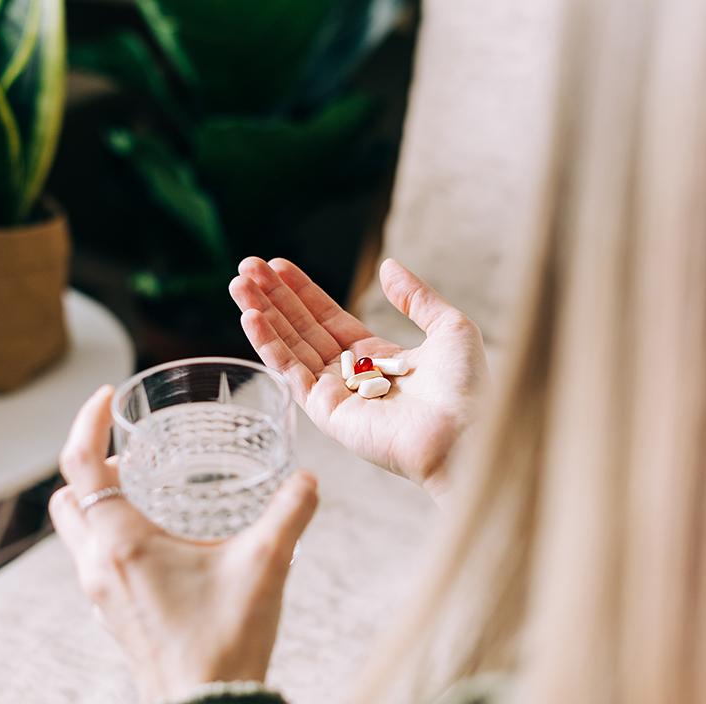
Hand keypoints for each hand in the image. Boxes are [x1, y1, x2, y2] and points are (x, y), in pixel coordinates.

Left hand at [50, 387, 318, 703]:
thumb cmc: (224, 642)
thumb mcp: (266, 566)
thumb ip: (290, 513)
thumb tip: (308, 479)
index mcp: (122, 542)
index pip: (80, 464)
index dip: (87, 421)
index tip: (107, 396)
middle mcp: (98, 563)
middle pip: (67, 495)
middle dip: (90, 461)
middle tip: (129, 444)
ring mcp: (99, 592)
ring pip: (76, 528)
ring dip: (96, 498)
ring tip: (142, 483)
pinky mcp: (112, 611)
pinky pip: (93, 556)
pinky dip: (108, 530)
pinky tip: (157, 535)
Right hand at [229, 257, 486, 495]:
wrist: (465, 434)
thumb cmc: (467, 389)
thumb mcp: (450, 327)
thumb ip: (416, 297)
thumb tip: (388, 266)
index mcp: (378, 358)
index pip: (328, 318)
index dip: (302, 292)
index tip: (277, 266)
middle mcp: (352, 376)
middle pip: (302, 329)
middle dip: (274, 298)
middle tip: (246, 267)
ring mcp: (336, 395)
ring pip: (290, 348)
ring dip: (262, 316)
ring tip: (238, 284)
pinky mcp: (326, 413)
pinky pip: (291, 373)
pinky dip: (269, 345)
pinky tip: (250, 317)